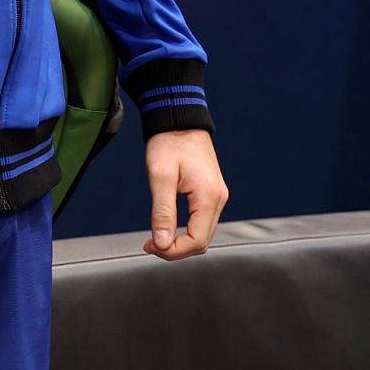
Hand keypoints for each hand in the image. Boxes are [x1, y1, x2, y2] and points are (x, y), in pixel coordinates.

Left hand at [141, 129, 228, 261]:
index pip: (197, 241)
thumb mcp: (160, 176)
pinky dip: (186, 231)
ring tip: (157, 237)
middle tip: (151, 243)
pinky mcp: (211, 193)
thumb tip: (162, 243)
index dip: (172, 251)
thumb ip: (162, 212)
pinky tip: (169, 227)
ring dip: (181, 242)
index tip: (150, 245)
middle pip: (202, 241)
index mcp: (209, 196)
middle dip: (176, 249)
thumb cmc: (169, 141)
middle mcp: (219, 198)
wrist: (179, 118)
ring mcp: (217, 195)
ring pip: (203, 234)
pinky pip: (202, 222)